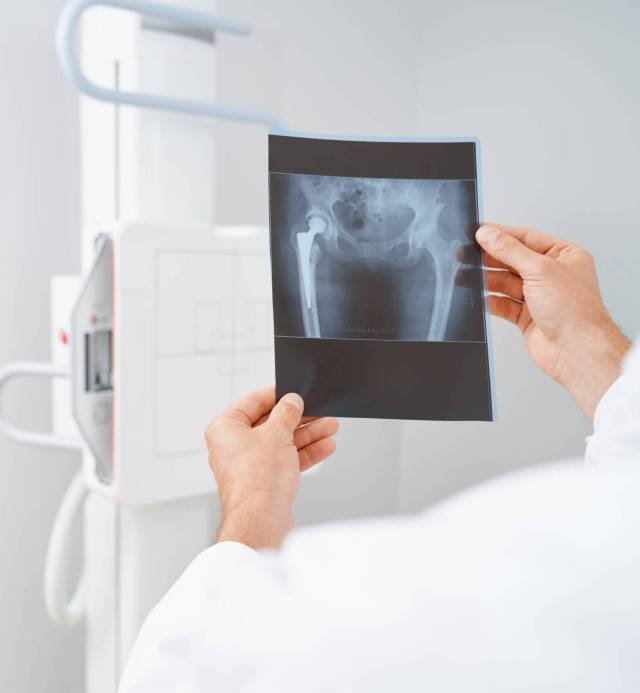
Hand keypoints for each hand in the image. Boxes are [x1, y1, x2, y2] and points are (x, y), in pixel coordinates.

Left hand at [204, 387, 338, 548]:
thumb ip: (286, 413)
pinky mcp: (263, 481)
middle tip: (319, 411)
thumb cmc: (257, 481)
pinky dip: (304, 453)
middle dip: (299, 418)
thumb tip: (292, 401)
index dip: (277, 395)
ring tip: (330, 427)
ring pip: (281, 442)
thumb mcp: (277, 433)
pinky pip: (285, 460)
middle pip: (270, 423)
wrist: (261, 521)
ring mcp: (249, 465)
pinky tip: (325, 446)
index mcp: (225, 428)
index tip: (294, 391)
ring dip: (307, 435)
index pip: (253, 401)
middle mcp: (233, 446)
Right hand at [474, 224, 629, 419]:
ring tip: (467, 277)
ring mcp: (539, 296)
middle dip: (490, 259)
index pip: (526, 238)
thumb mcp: (539, 269)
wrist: (576, 350)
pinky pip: (504, 304)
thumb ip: (510, 250)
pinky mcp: (528, 316)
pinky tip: (483, 299)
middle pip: (513, 260)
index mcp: (564, 255)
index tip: (479, 232)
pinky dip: (493, 302)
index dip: (501, 235)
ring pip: (506, 283)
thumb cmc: (575, 311)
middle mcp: (552, 274)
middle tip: (466, 255)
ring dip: (487, 281)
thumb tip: (489, 234)